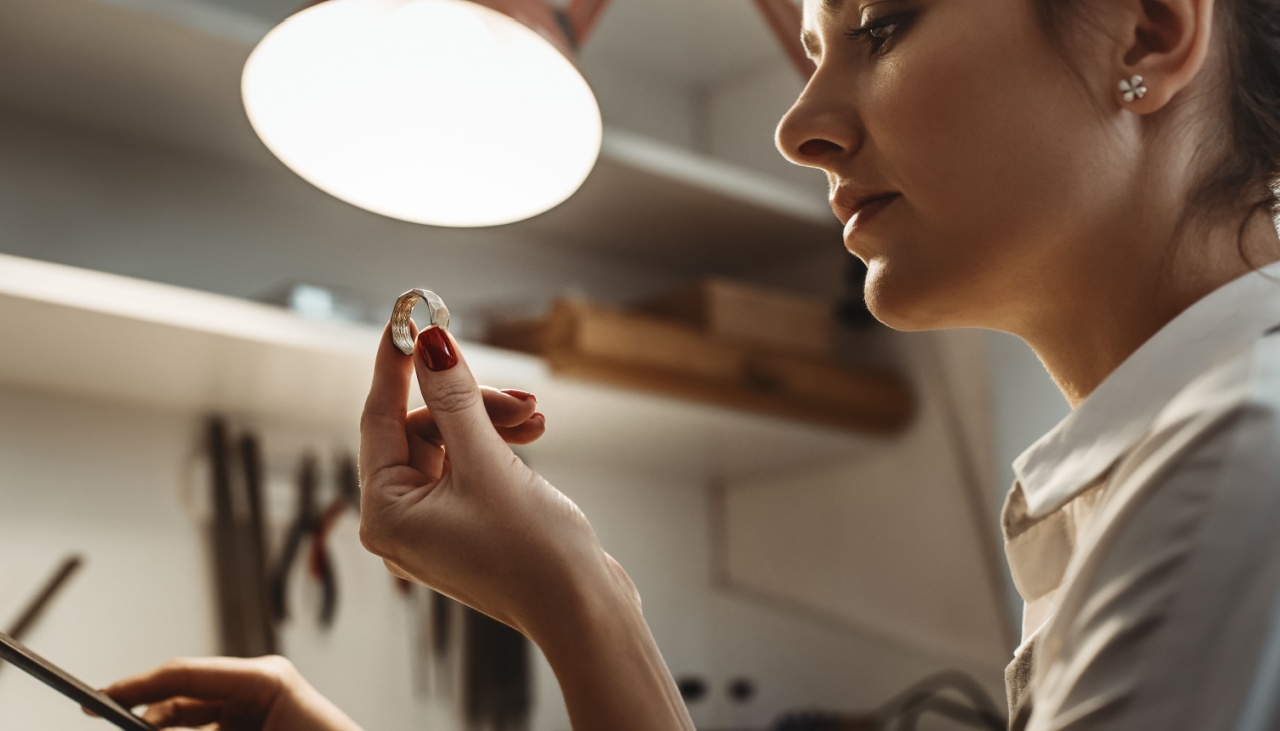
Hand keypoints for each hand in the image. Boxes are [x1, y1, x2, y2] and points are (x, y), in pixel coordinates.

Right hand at [98, 655, 361, 730]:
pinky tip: (155, 730)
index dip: (137, 685)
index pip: (185, 673)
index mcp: (264, 678)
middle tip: (104, 718)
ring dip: (162, 725)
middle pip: (182, 696)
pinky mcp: (252, 727)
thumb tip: (149, 724)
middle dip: (143, 713)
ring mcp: (255, 707)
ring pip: (189, 717)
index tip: (99, 698)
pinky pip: (207, 729)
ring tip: (134, 726)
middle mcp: (257, 686)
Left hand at [358, 323, 624, 638]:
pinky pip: (469, 468)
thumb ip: (456, 399)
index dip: (396, 365)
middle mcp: (401, 523)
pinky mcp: (467, 528)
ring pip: (451, 445)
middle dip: (471, 405)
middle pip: (422, 431)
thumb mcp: (488, 463)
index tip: (408, 319)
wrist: (584, 610)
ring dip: (492, 423)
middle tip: (521, 399)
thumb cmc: (533, 552)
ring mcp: (434, 528)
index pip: (378, 418)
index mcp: (386, 514)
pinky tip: (533, 437)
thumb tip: (430, 344)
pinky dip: (498, 446)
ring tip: (537, 420)